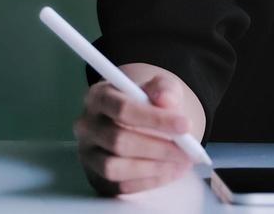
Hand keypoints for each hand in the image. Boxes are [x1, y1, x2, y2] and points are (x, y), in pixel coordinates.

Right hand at [74, 67, 196, 195]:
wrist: (141, 119)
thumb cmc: (148, 101)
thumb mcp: (160, 86)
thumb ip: (165, 89)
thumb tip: (166, 100)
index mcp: (99, 96)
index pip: (123, 109)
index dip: (155, 119)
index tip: (185, 125)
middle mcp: (87, 125)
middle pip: (118, 141)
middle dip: (157, 147)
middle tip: (187, 151)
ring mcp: (88, 154)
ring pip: (114, 167)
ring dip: (152, 168)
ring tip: (180, 163)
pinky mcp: (95, 177)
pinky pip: (119, 186)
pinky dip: (148, 182)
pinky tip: (170, 172)